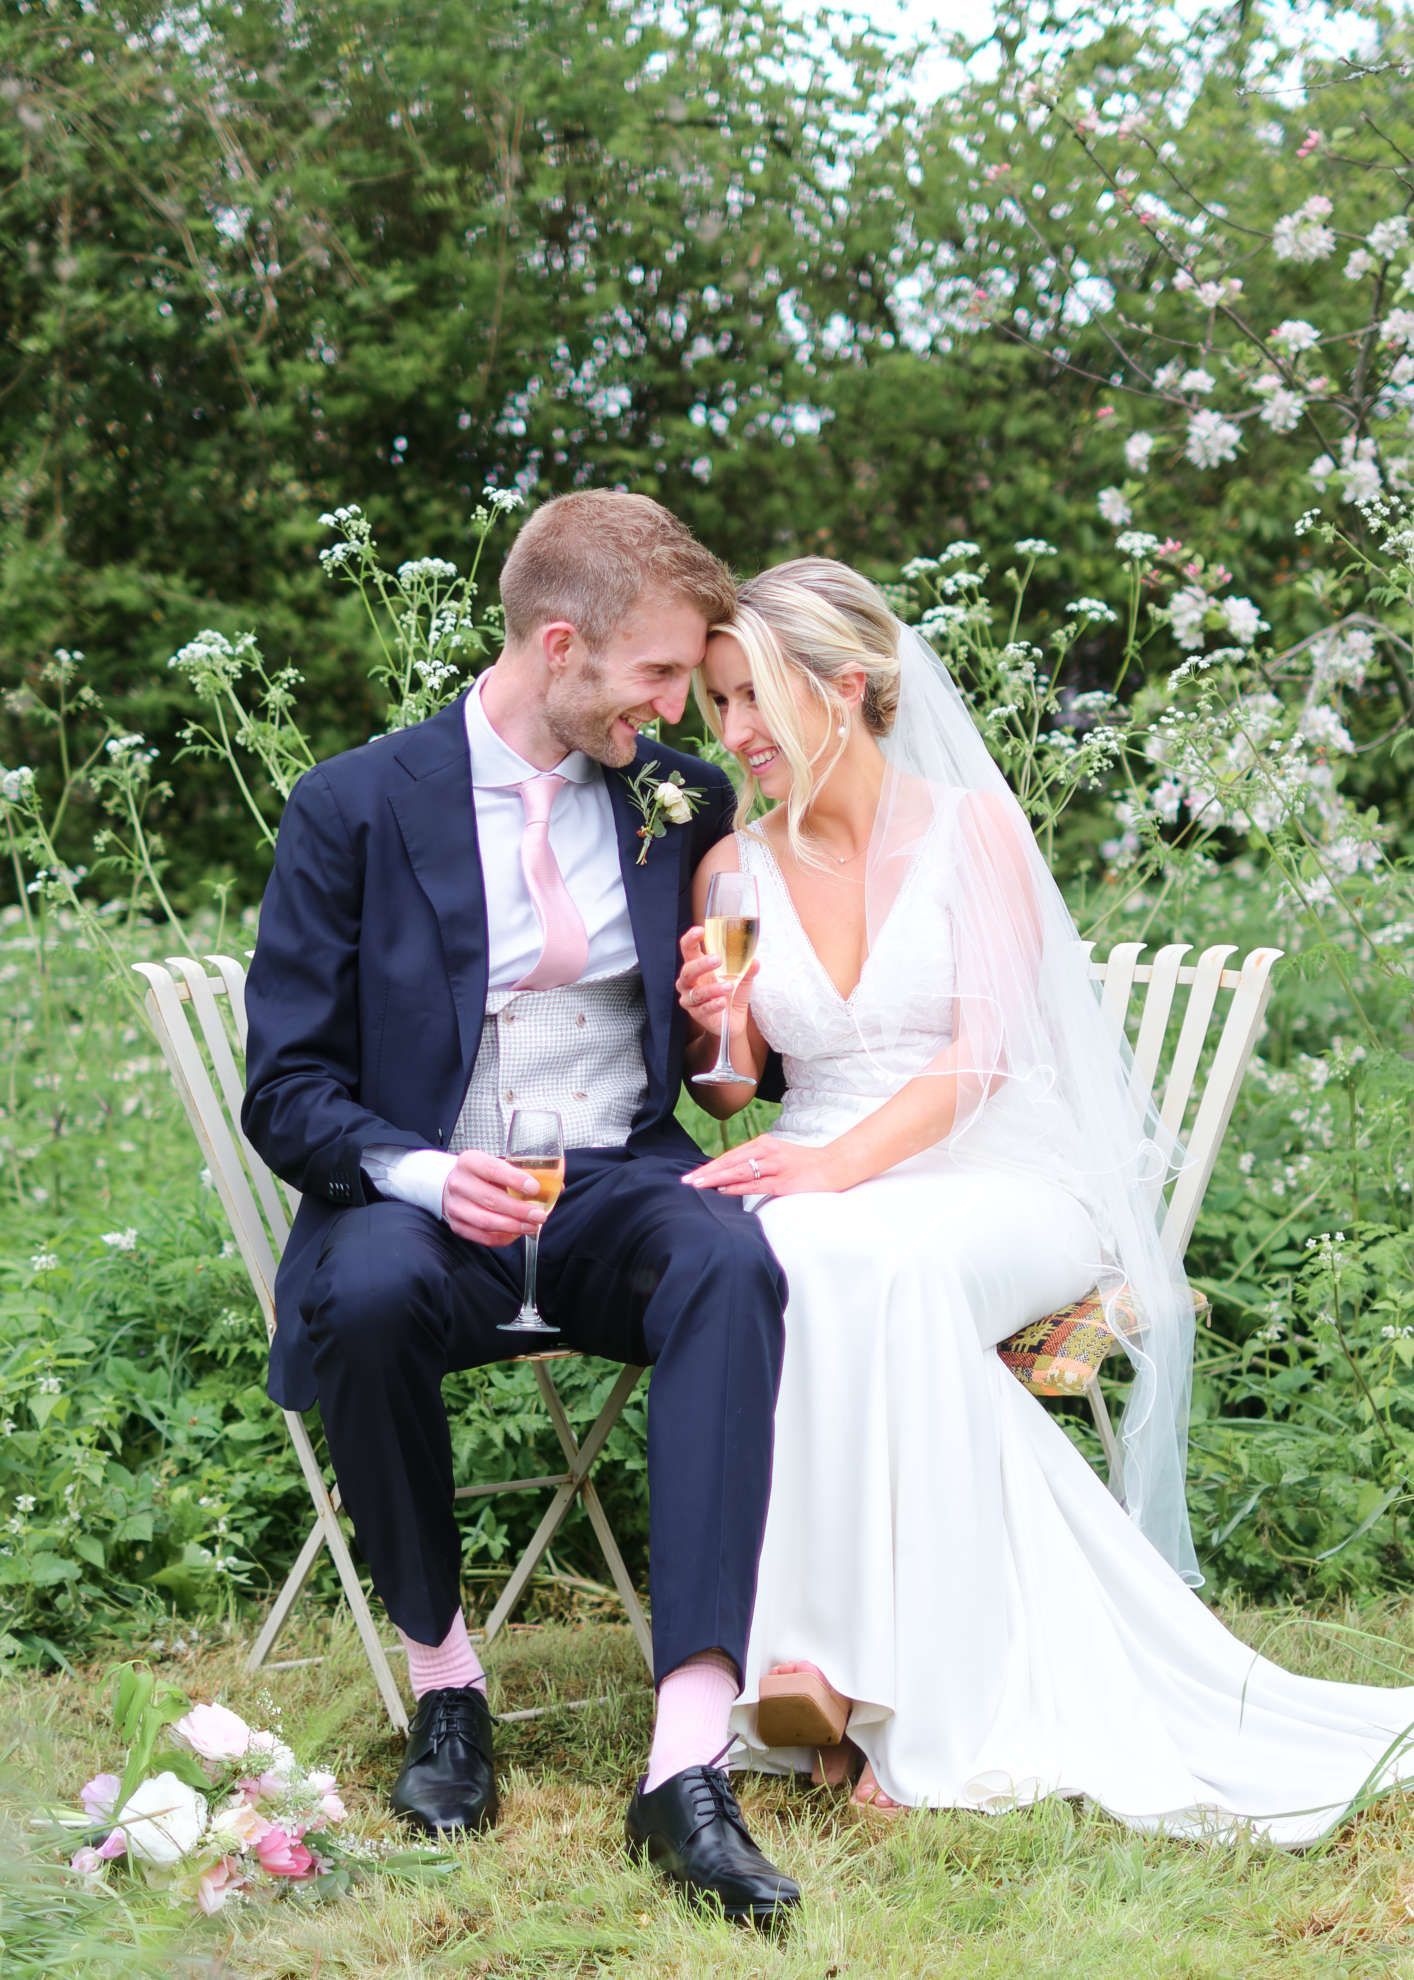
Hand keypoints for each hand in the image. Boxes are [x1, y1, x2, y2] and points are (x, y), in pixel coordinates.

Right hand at [442, 1149, 551, 1245]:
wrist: (454, 1184)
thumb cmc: (482, 1174)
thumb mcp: (498, 1164)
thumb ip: (525, 1174)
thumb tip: (556, 1187)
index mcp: (470, 1161)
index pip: (493, 1170)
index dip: (515, 1180)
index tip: (534, 1188)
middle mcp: (459, 1183)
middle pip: (491, 1200)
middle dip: (519, 1210)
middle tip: (539, 1215)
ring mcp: (455, 1206)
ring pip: (486, 1221)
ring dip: (513, 1226)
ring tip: (532, 1226)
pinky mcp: (457, 1225)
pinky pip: (482, 1236)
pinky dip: (502, 1237)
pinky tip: (516, 1233)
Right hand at [676, 926, 758, 1041]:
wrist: (733, 1021)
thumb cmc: (732, 993)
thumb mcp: (743, 978)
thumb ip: (747, 969)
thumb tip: (754, 960)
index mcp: (697, 966)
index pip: (688, 949)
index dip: (690, 939)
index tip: (700, 930)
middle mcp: (689, 982)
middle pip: (687, 970)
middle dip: (701, 964)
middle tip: (717, 959)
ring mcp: (691, 999)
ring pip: (696, 992)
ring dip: (712, 988)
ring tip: (729, 986)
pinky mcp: (697, 1014)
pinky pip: (702, 1009)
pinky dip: (713, 1005)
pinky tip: (722, 1002)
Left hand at [683, 1133, 846, 1197]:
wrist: (833, 1166)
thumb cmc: (803, 1163)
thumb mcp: (777, 1156)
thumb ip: (756, 1162)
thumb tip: (731, 1176)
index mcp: (764, 1144)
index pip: (730, 1156)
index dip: (710, 1166)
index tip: (692, 1175)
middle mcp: (767, 1151)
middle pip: (730, 1162)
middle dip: (706, 1172)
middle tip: (686, 1181)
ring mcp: (776, 1166)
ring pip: (739, 1172)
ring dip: (716, 1179)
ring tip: (698, 1186)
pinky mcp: (784, 1182)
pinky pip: (755, 1184)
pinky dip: (737, 1187)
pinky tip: (723, 1191)